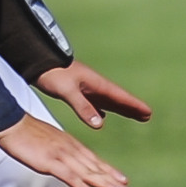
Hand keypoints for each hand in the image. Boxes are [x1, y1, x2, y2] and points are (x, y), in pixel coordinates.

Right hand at [0, 116, 133, 186]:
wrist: (10, 122)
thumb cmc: (26, 131)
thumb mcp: (49, 141)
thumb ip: (60, 150)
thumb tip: (65, 160)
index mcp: (70, 145)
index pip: (94, 160)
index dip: (110, 171)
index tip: (124, 181)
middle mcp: (70, 150)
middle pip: (95, 169)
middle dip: (114, 182)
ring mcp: (61, 156)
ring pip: (87, 174)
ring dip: (105, 185)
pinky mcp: (49, 162)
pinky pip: (68, 176)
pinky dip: (81, 185)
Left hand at [36, 61, 150, 129]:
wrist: (37, 62)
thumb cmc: (52, 74)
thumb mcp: (67, 91)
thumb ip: (83, 107)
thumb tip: (100, 124)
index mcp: (96, 84)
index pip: (120, 96)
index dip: (134, 105)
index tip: (148, 113)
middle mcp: (94, 85)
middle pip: (118, 99)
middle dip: (132, 108)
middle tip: (147, 116)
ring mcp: (86, 88)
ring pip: (107, 101)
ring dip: (120, 109)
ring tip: (133, 116)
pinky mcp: (76, 90)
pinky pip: (94, 103)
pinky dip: (100, 110)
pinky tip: (101, 116)